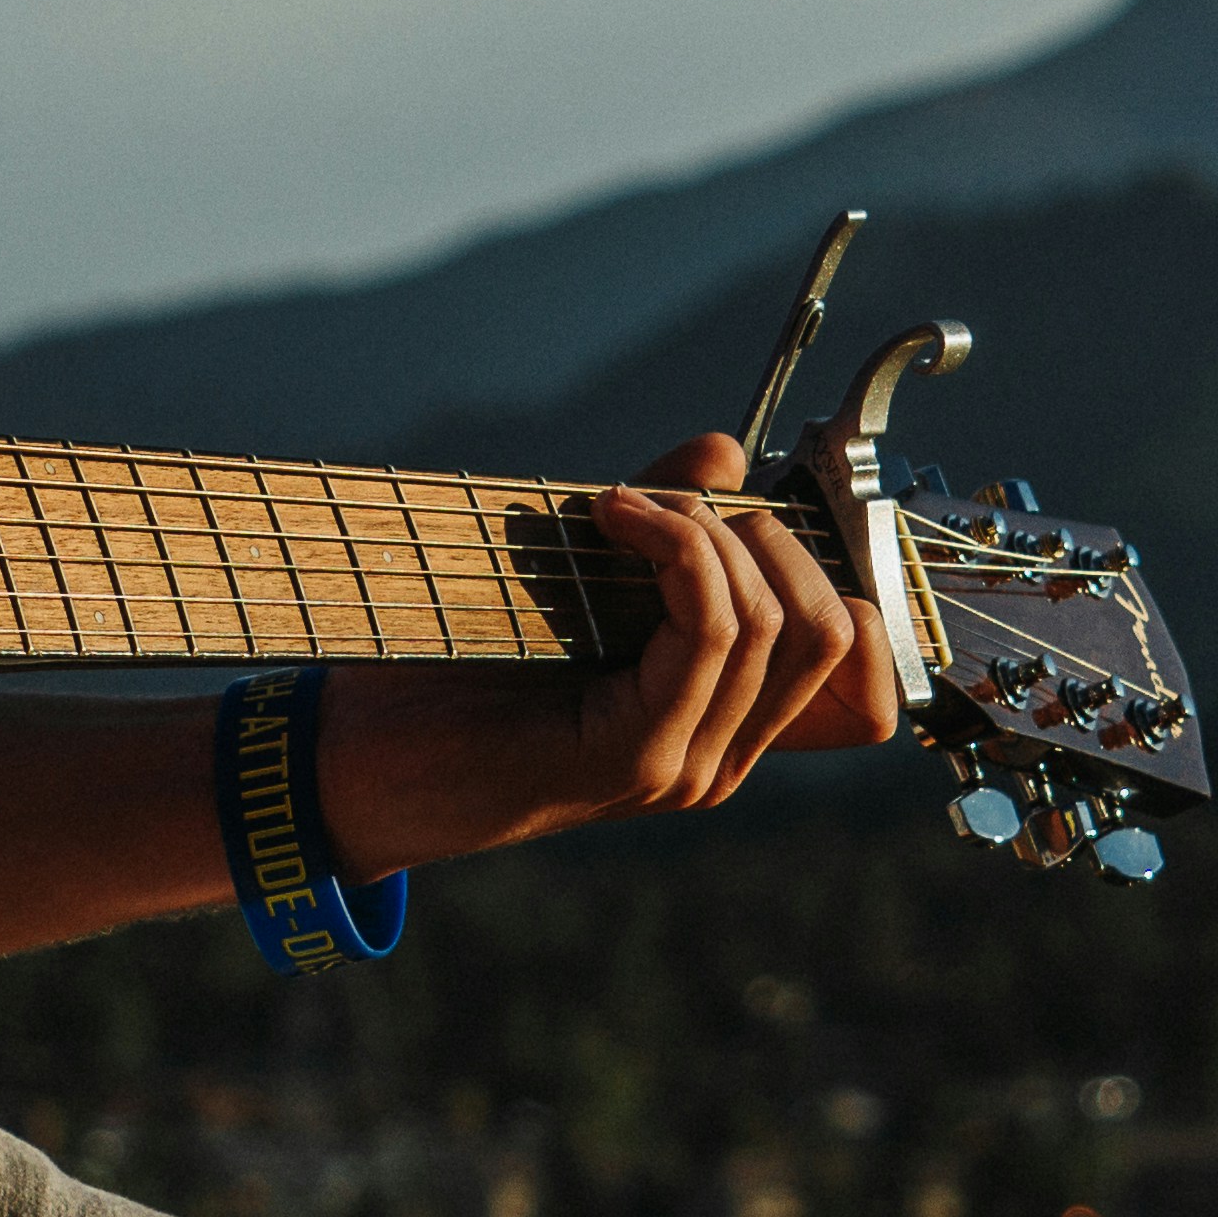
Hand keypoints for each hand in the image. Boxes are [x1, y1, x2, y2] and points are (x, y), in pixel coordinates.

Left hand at [318, 432, 906, 870]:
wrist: (356, 759)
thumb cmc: (456, 669)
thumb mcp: (581, 582)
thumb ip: (662, 525)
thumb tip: (724, 451)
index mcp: (723, 725)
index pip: (861, 667)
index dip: (836, 570)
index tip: (755, 505)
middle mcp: (721, 756)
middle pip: (833, 628)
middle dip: (767, 532)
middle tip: (672, 499)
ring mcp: (686, 765)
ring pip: (779, 623)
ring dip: (711, 530)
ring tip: (629, 504)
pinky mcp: (636, 756)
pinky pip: (711, 634)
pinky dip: (676, 548)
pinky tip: (612, 515)